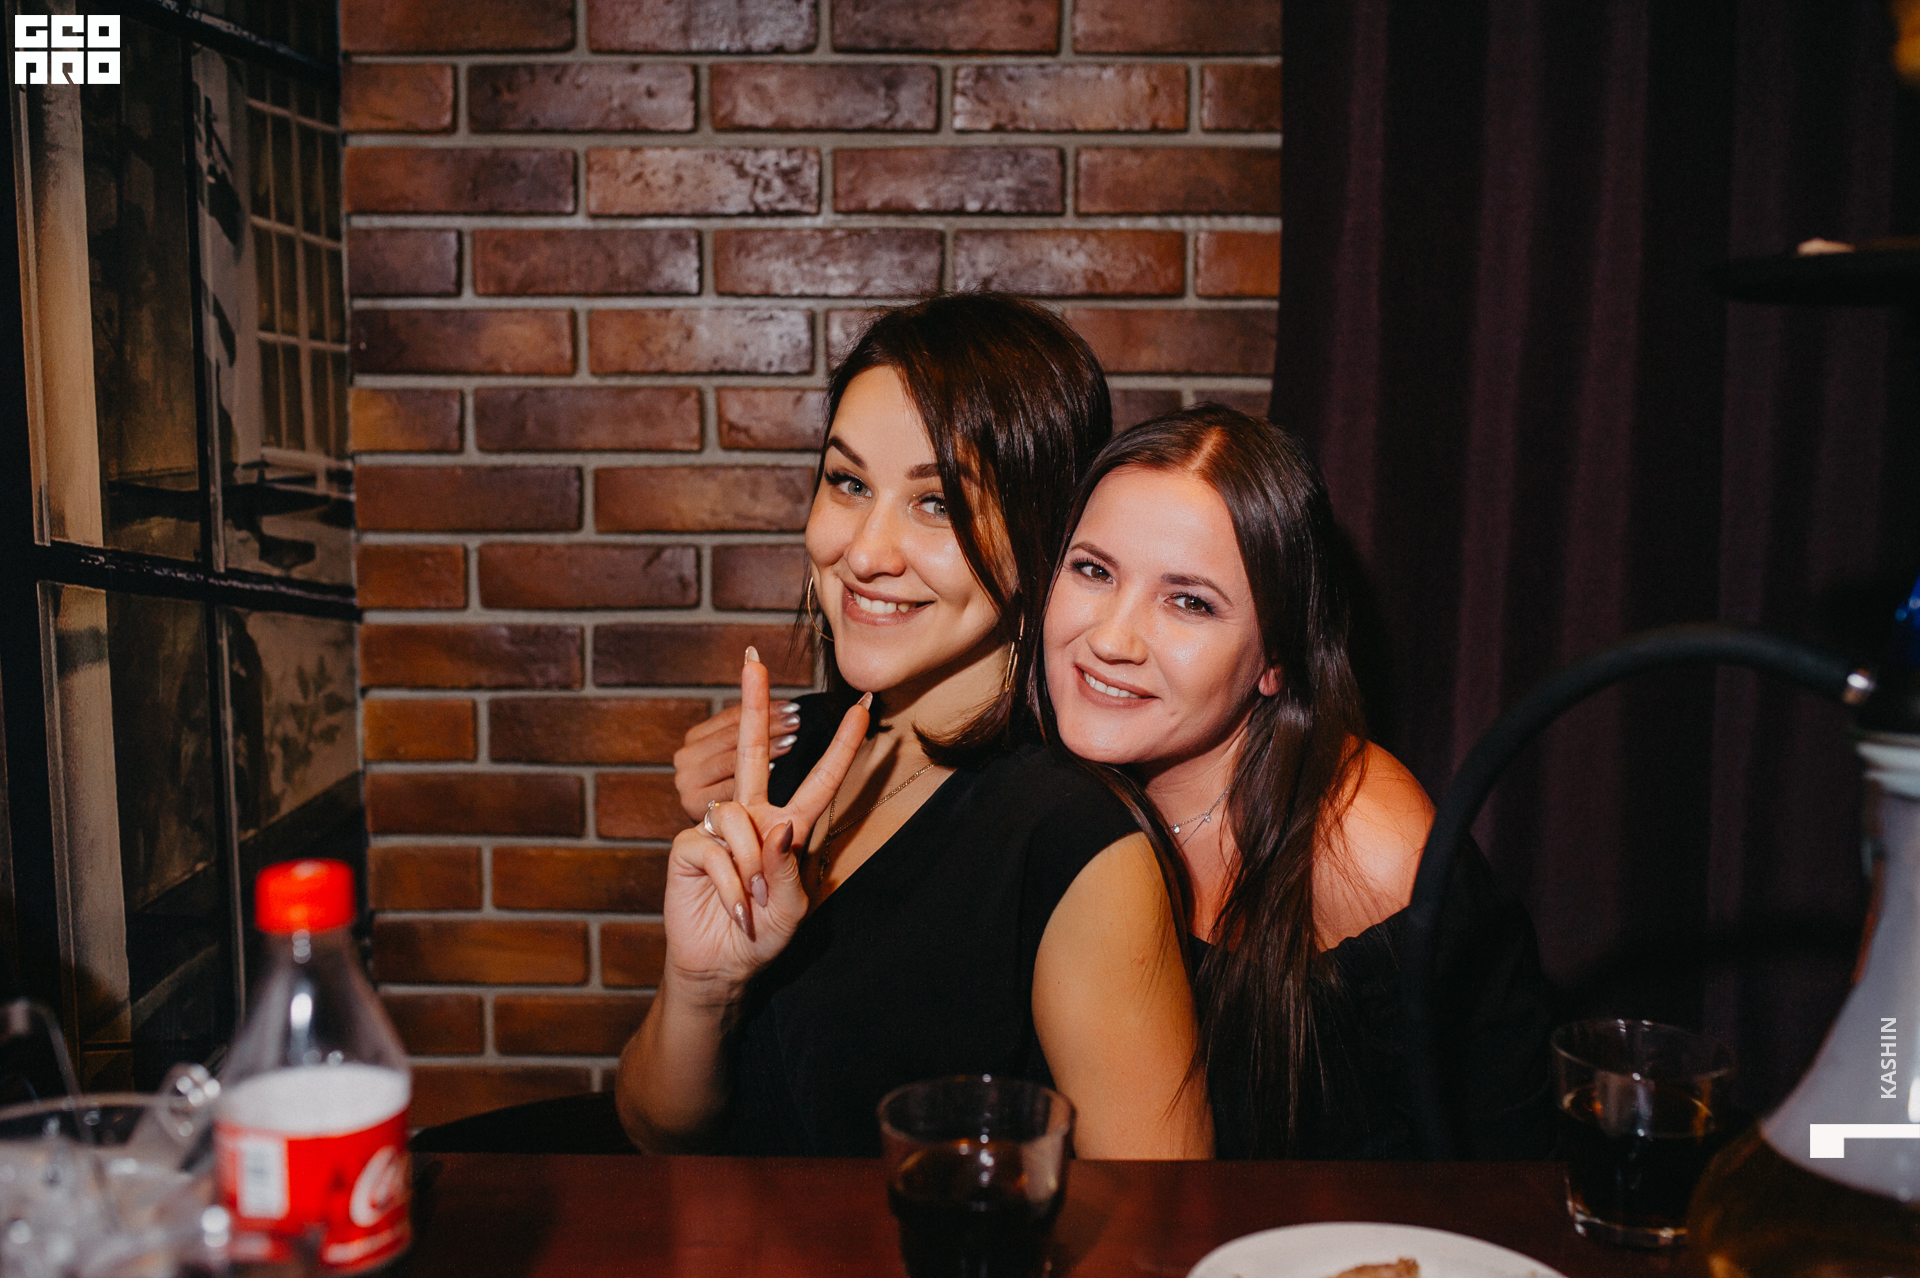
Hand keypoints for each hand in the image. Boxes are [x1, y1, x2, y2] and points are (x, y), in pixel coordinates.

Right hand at [662, 649, 866, 992]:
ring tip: (752, 901)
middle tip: (752, 658)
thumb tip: (776, 827)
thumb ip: (789, 869)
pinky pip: (711, 849)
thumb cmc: (767, 935)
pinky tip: (735, 908)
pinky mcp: (688, 848)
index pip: (820, 780)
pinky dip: (729, 884)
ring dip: (748, 867)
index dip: (843, 747)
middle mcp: (753, 817)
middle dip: (753, 704)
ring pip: (736, 818)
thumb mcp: (794, 909)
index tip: (863, 710)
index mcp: (789, 826)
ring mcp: (718, 829)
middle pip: (753, 751)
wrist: (722, 963)